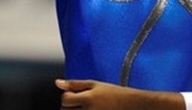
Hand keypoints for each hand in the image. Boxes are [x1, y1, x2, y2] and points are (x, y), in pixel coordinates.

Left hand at [55, 79, 185, 109]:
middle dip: (71, 106)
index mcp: (87, 99)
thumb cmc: (115, 94)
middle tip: (84, 103)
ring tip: (89, 107)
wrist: (134, 105)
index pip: (65, 99)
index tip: (77, 95)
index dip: (69, 96)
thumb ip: (75, 84)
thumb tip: (57, 83)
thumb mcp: (95, 85)